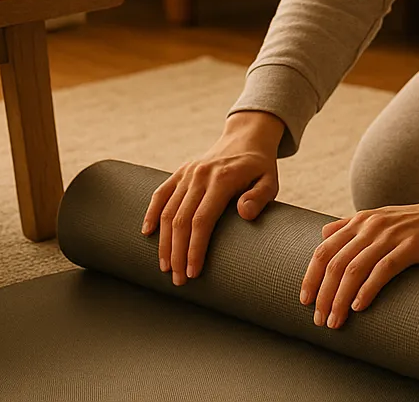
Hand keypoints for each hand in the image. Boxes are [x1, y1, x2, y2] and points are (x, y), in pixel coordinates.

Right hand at [140, 112, 284, 284]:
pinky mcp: (180, 172)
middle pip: (181, 220)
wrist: (246, 138)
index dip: (195, 248)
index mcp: (222, 179)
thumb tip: (245, 213)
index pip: (202, 220)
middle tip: (178, 280)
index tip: (193, 272)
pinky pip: (160, 194)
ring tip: (165, 267)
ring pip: (167, 211)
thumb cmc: (260, 167)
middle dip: (177, 253)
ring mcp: (188, 173)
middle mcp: (201, 175)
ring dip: (164, 242)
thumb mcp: (270, 180)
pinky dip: (151, 213)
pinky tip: (147, 234)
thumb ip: (260, 197)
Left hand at [301, 180, 418, 329]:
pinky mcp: (411, 247)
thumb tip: (324, 233)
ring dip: (340, 299)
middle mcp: (371, 226)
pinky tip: (359, 307)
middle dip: (322, 294)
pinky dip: (367, 290)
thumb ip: (353, 225)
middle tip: (318, 320)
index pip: (324, 249)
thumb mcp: (383, 218)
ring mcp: (391, 236)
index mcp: (362, 220)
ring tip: (334, 322)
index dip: (311, 276)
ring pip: (353, 269)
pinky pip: (382, 270)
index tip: (305, 300)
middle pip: (334, 262)